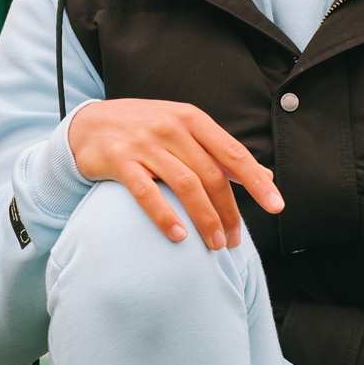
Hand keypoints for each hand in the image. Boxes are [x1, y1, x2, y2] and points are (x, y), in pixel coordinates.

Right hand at [67, 98, 283, 248]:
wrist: (88, 124)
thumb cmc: (143, 129)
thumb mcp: (183, 130)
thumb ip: (219, 151)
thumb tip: (264, 174)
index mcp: (191, 119)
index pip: (232, 153)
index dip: (256, 181)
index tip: (276, 206)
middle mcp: (170, 128)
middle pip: (211, 175)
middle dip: (228, 212)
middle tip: (233, 241)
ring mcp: (144, 143)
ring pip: (185, 185)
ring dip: (204, 219)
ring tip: (214, 245)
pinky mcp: (119, 160)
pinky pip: (147, 192)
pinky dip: (165, 215)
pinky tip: (178, 236)